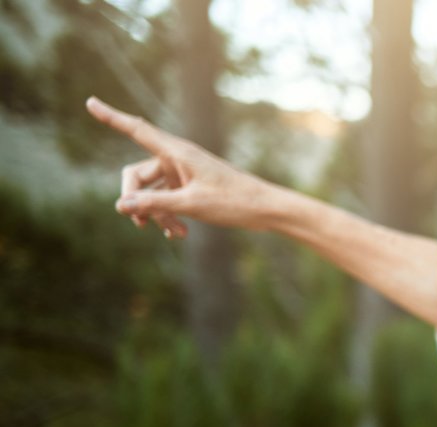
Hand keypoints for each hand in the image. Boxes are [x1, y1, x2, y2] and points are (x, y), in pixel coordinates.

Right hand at [86, 96, 279, 237]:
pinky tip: (179, 234)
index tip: (90, 102)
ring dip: (157, 214)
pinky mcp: (191, 186)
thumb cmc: (234, 202)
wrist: (266, 210)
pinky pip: (167, 199)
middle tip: (140, 225)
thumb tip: (120, 205)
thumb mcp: (191, 204)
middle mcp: (177, 158)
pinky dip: (169, 215)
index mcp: (177, 152)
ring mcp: (183, 173)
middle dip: (137, 200)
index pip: (136, 130)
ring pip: (153, 192)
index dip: (112, 118)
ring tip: (175, 234)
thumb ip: (154, 204)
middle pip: (137, 174)